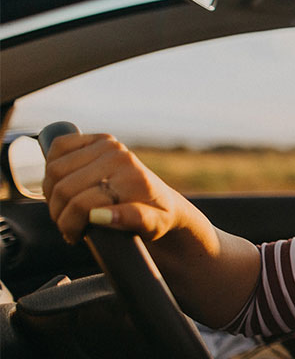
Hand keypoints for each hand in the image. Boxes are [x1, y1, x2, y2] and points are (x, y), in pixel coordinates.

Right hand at [42, 134, 202, 244]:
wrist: (163, 201)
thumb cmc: (156, 218)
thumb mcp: (153, 226)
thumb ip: (132, 219)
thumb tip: (99, 215)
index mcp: (133, 179)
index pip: (82, 204)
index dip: (70, 225)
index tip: (74, 236)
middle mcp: (120, 157)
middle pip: (63, 188)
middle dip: (59, 212)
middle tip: (67, 224)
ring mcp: (108, 145)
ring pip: (54, 171)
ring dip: (52, 194)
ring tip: (65, 208)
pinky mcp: (98, 139)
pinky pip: (58, 146)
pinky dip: (52, 166)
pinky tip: (62, 184)